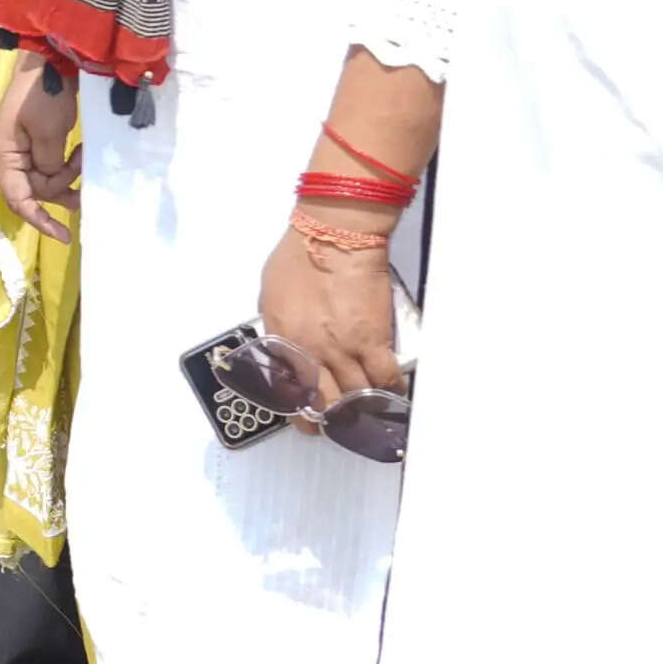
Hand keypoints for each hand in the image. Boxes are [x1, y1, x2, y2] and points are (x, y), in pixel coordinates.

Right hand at [0, 58, 81, 243]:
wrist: (50, 61)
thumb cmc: (45, 95)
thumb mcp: (49, 132)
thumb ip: (48, 165)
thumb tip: (50, 180)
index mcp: (4, 154)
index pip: (18, 198)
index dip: (39, 220)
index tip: (65, 236)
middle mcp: (9, 156)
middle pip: (35, 189)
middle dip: (62, 183)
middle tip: (82, 160)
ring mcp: (22, 149)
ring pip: (46, 179)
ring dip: (68, 172)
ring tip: (84, 152)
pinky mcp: (37, 141)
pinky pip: (51, 165)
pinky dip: (67, 164)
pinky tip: (80, 152)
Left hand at [261, 203, 407, 403]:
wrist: (332, 238)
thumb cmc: (297, 257)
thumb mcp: (270, 295)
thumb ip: (279, 324)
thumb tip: (286, 340)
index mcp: (282, 340)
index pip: (288, 391)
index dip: (299, 412)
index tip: (307, 421)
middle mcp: (311, 353)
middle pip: (324, 402)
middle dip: (332, 419)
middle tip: (340, 425)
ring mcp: (344, 350)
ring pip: (357, 396)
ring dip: (363, 407)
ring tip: (369, 412)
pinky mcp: (374, 341)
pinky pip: (386, 378)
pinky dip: (391, 389)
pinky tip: (392, 393)